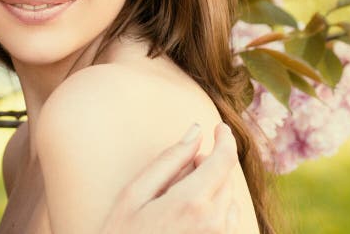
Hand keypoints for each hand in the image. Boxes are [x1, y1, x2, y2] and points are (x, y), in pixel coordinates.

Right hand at [100, 123, 239, 232]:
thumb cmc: (122, 233)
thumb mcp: (135, 193)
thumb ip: (169, 160)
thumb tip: (195, 131)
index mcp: (192, 202)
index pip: (224, 159)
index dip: (224, 138)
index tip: (218, 127)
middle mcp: (213, 222)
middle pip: (226, 177)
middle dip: (210, 163)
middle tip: (183, 167)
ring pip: (227, 198)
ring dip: (211, 187)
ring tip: (179, 194)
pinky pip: (227, 220)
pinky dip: (214, 208)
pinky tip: (188, 214)